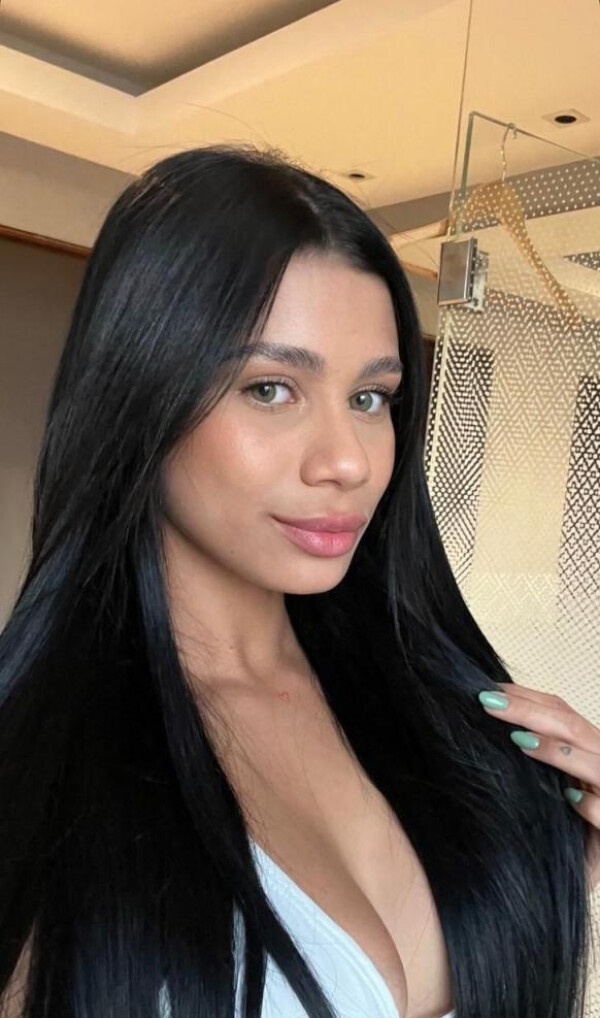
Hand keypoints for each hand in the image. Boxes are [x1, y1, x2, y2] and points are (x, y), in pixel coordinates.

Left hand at [478, 681, 599, 890]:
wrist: (582, 870)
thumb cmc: (565, 826)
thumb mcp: (549, 783)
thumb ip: (534, 751)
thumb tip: (492, 719)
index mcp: (589, 750)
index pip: (563, 713)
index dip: (529, 698)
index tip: (490, 690)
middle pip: (574, 729)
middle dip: (529, 712)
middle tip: (487, 702)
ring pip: (596, 766)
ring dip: (559, 752)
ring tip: (520, 740)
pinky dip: (592, 806)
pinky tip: (570, 800)